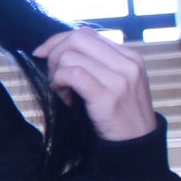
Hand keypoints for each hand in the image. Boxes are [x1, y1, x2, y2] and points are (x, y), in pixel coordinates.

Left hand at [32, 29, 156, 143]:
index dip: (59, 40)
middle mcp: (127, 63)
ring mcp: (120, 79)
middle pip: (77, 38)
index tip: (43, 53)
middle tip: (54, 76)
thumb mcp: (119, 83)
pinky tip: (65, 98)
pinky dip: (60, 83)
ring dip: (57, 73)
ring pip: (71, 56)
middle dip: (55, 52)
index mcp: (130, 56)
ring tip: (63, 92)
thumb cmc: (121, 116)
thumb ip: (99, 64)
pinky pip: (73, 74)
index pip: (87, 33)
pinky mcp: (108, 96)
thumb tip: (61, 49)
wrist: (137, 147)